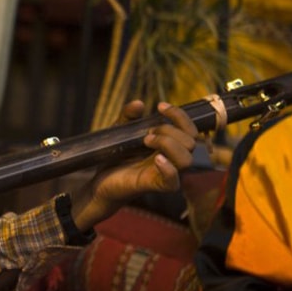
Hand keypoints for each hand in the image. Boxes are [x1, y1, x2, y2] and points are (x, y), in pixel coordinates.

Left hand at [71, 100, 197, 230]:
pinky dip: (168, 168)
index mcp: (170, 144)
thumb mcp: (121, 131)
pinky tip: (156, 158)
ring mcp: (166, 173)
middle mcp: (172, 159)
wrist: (101, 179)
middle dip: (169, 130)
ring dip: (168, 144)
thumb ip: (128, 116)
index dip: (180, 116)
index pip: (190, 130)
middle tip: (147, 133)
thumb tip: (139, 104)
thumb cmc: (115, 156)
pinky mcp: (156, 186)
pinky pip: (173, 181)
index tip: (160, 106)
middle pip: (191, 142)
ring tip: (146, 141)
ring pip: (187, 160)